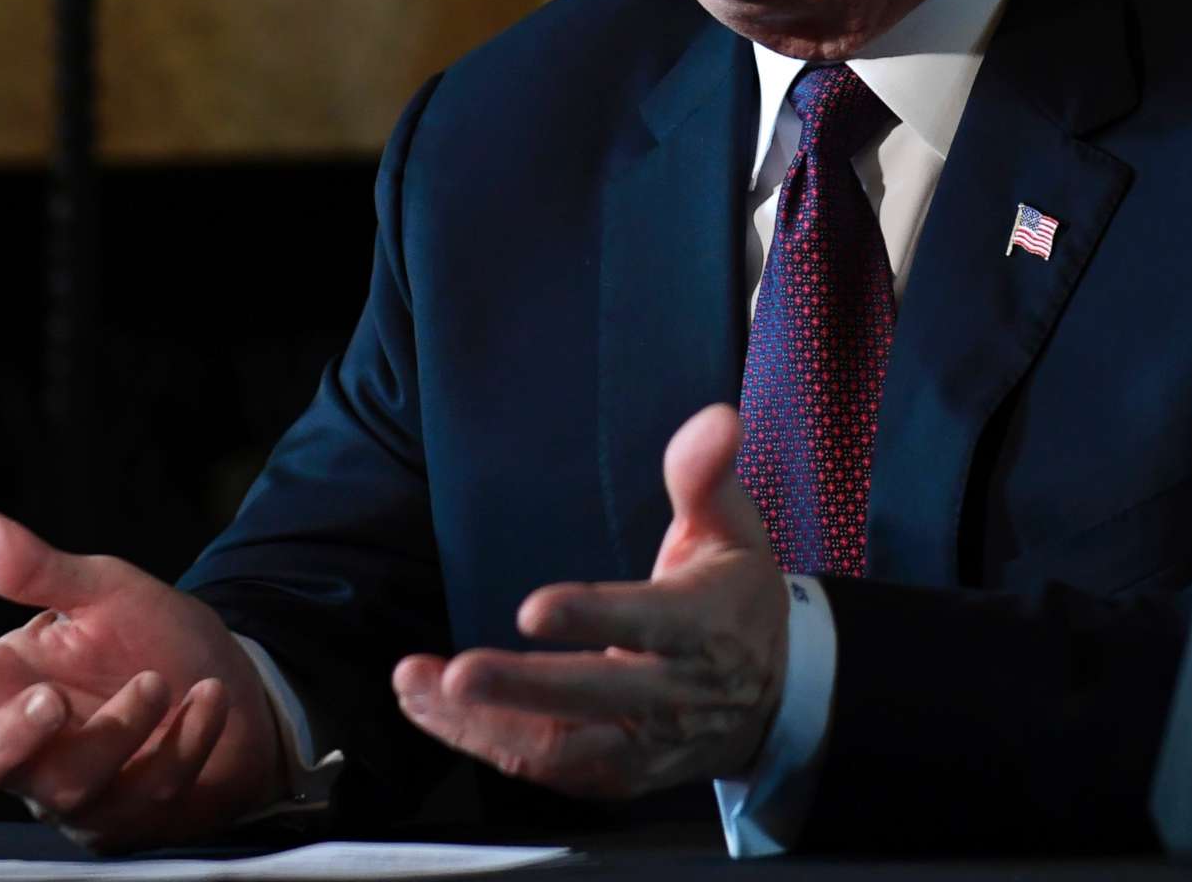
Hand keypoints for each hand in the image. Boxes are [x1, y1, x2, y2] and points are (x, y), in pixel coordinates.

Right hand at [0, 507, 283, 848]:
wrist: (235, 679)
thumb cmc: (149, 638)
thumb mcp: (103, 591)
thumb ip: (39, 569)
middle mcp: (25, 748)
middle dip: (3, 740)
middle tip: (50, 699)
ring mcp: (76, 794)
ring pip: (69, 787)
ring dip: (120, 729)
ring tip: (159, 680)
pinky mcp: (131, 819)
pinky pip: (147, 794)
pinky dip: (185, 741)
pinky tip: (208, 699)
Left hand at [391, 404, 787, 797]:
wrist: (772, 701)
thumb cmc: (734, 599)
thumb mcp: (732, 529)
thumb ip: (705, 475)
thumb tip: (716, 417)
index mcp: (705, 627)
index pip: (650, 624)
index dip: (593, 619)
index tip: (532, 610)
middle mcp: (674, 695)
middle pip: (595, 699)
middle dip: (521, 691)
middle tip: (456, 674)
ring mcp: (644, 745)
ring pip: (562, 749)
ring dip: (483, 725)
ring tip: (419, 687)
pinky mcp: (616, 774)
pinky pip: (548, 769)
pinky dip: (486, 744)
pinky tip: (433, 711)